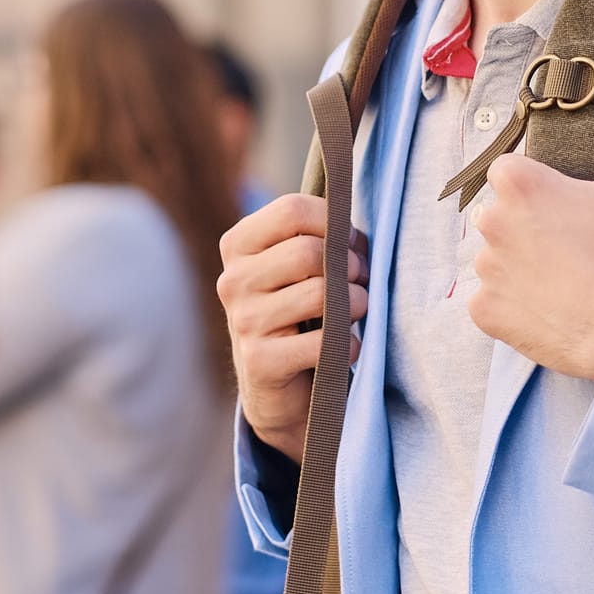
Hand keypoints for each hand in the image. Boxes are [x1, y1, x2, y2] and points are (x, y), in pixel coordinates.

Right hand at [218, 193, 369, 461]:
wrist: (275, 384)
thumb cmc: (299, 308)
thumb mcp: (301, 265)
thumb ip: (321, 237)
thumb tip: (351, 234)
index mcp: (238, 245)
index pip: (292, 210)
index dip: (334, 222)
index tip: (350, 244)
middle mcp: (233, 280)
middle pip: (308, 252)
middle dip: (350, 266)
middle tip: (360, 281)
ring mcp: (243, 321)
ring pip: (320, 293)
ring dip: (356, 302)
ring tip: (356, 310)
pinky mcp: (260, 362)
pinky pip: (324, 342)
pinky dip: (349, 345)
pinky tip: (345, 347)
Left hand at [469, 155, 593, 380]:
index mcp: (521, 185)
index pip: (507, 171)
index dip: (531, 185)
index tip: (554, 202)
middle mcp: (493, 223)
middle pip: (499, 218)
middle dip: (525, 228)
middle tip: (566, 247)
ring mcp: (487, 271)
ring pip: (496, 262)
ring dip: (520, 269)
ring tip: (562, 284)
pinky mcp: (486, 312)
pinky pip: (493, 304)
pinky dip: (516, 308)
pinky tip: (550, 311)